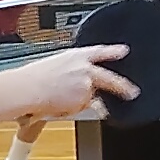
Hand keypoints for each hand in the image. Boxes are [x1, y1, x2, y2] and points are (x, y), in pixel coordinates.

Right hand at [24, 45, 138, 119]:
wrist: (27, 88)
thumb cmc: (33, 77)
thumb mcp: (54, 64)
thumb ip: (71, 69)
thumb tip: (79, 78)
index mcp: (77, 55)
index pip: (100, 51)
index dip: (114, 51)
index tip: (124, 51)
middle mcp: (85, 69)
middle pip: (110, 79)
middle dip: (123, 87)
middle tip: (132, 92)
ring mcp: (86, 85)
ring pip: (91, 97)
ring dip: (82, 100)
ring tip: (60, 99)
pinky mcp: (82, 100)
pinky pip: (82, 107)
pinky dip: (73, 108)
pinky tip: (59, 104)